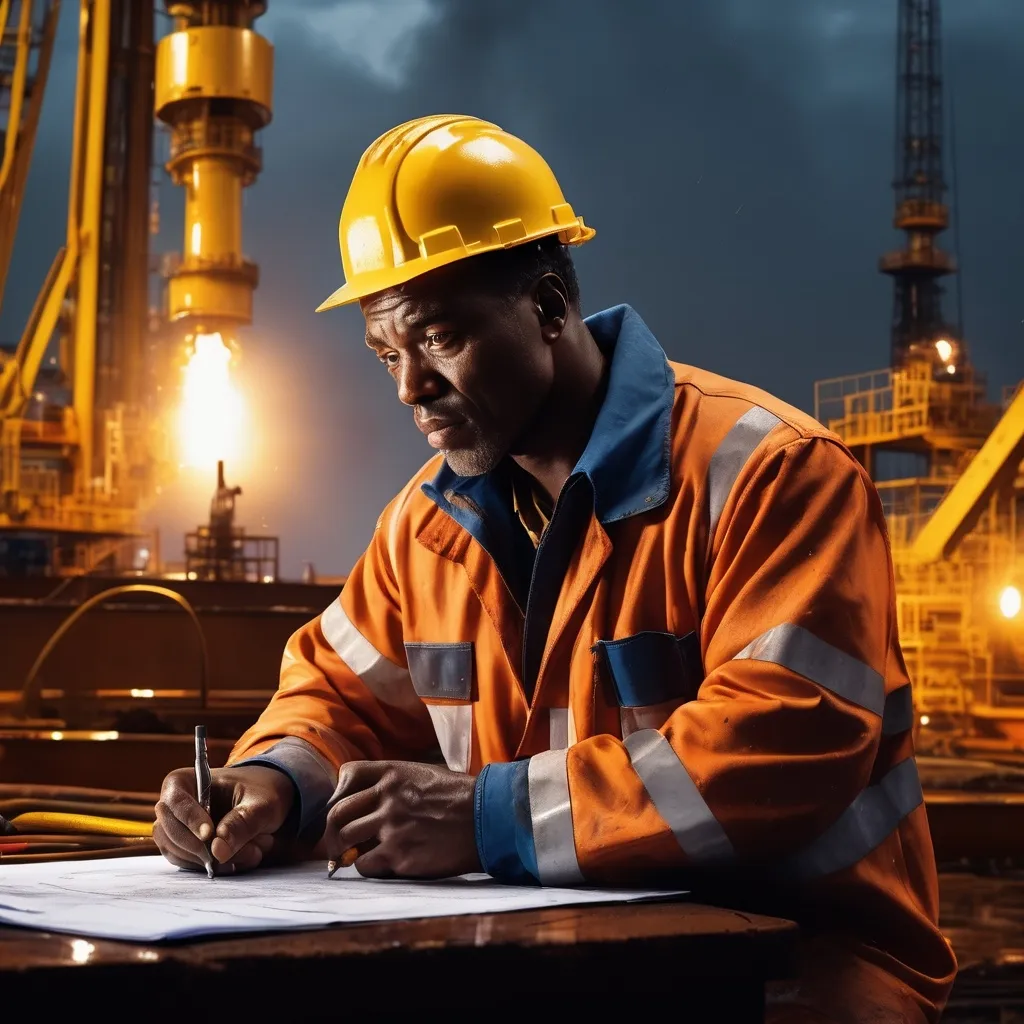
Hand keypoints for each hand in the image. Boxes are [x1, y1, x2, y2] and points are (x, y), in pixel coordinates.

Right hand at [154, 764, 294, 874]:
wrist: (265, 804)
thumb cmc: (261, 794)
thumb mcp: (261, 804)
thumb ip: (242, 823)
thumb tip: (217, 851)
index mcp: (185, 780)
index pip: (175, 802)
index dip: (190, 819)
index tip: (208, 834)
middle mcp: (174, 806)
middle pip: (171, 832)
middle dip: (204, 847)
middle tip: (243, 850)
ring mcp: (176, 829)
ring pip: (179, 853)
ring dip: (213, 860)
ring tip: (253, 852)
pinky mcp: (184, 849)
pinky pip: (190, 864)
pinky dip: (215, 866)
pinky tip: (243, 859)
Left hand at [325, 761, 479, 878]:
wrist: (487, 819)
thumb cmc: (458, 798)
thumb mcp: (423, 774)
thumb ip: (392, 784)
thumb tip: (364, 803)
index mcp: (393, 772)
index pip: (347, 776)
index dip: (338, 795)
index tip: (340, 810)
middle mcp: (387, 797)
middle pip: (338, 813)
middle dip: (331, 832)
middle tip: (334, 845)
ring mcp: (392, 826)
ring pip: (346, 839)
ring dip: (345, 851)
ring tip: (352, 857)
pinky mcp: (400, 855)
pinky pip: (365, 864)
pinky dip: (365, 867)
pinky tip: (379, 865)